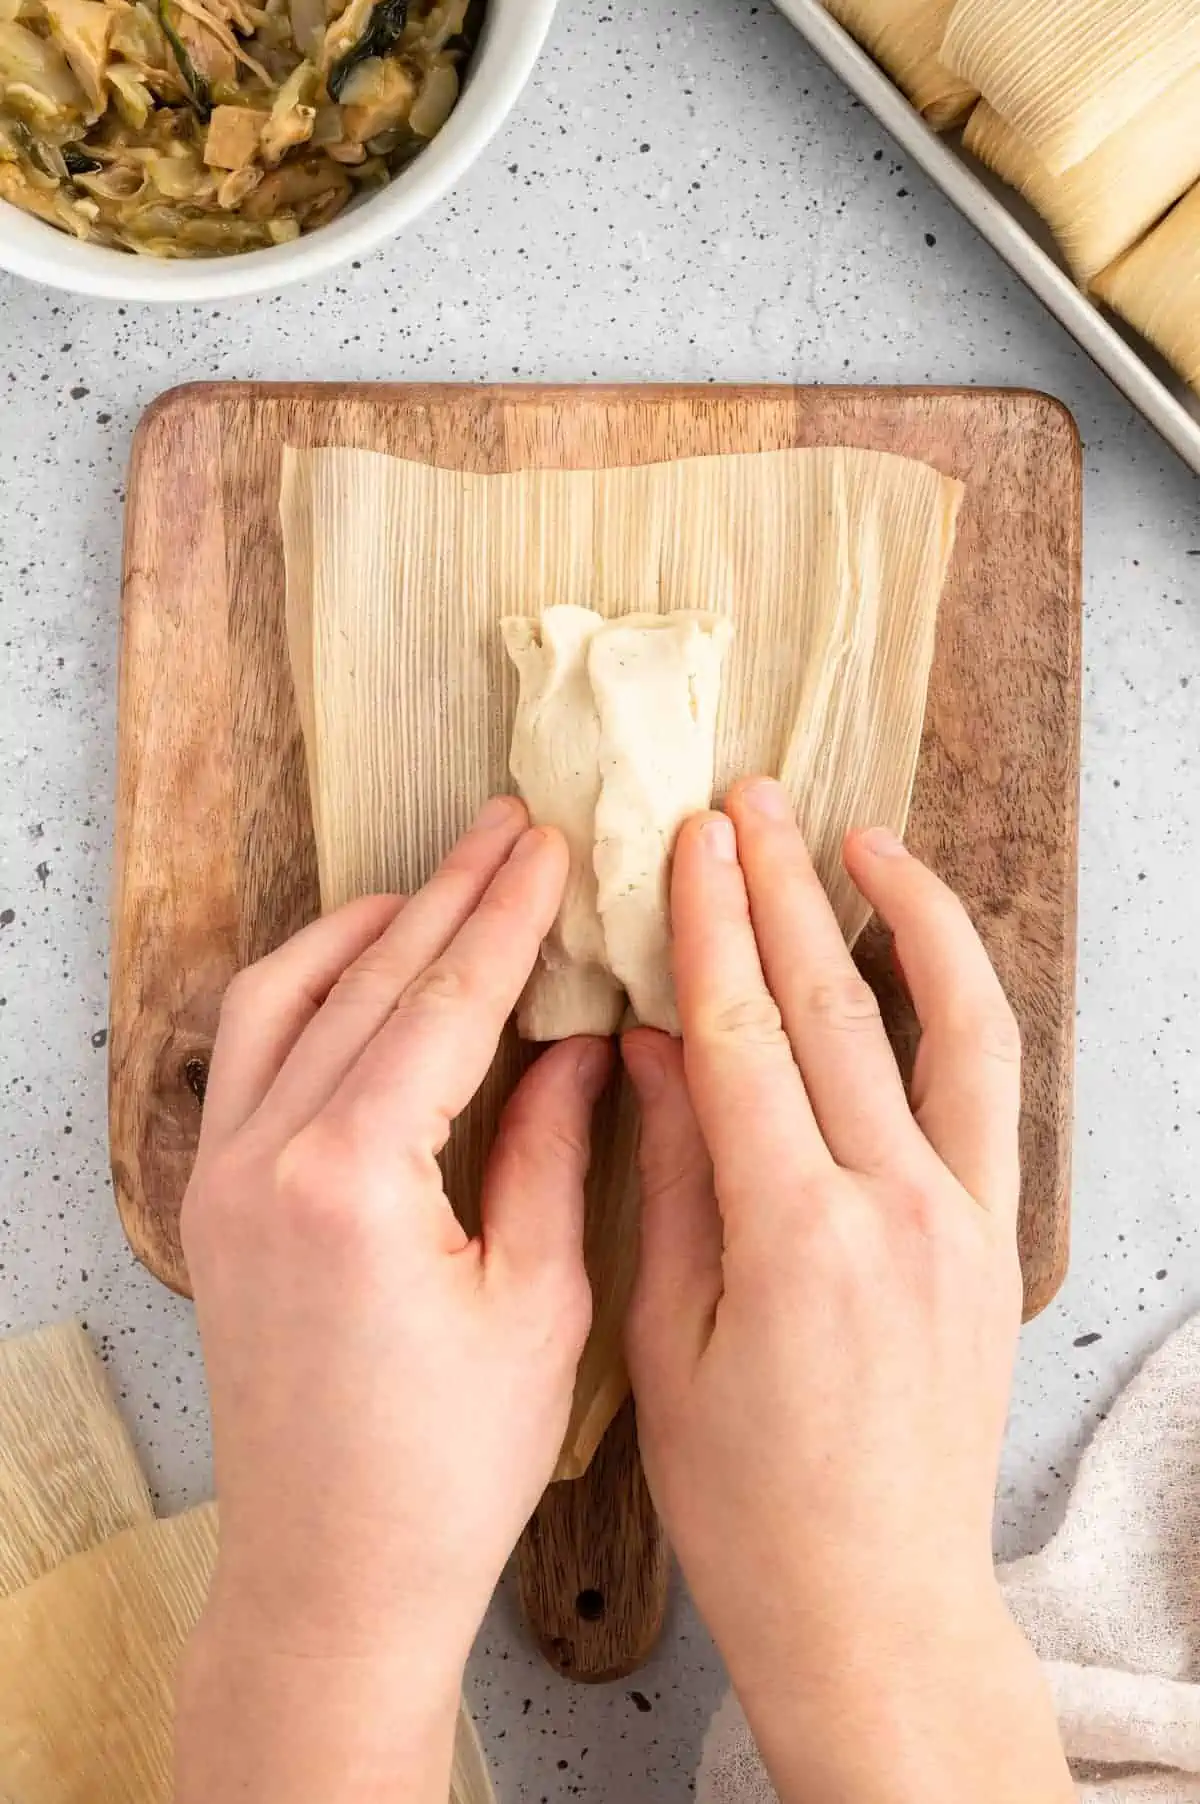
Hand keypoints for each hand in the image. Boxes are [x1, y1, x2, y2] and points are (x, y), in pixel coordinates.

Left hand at [175, 798, 609, 1803]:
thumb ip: (550, 1147)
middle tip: (512, 828)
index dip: (509, 915)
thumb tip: (584, 1039)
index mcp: (354, 1180)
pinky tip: (359, 975)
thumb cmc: (450, 1467)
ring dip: (365, 928)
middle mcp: (267, 1159)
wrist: (334, 1575)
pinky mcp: (216, 1202)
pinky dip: (304, 989)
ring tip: (439, 881)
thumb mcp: (538, 1303)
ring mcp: (225, 1178)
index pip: (445, 1001)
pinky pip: (248, 1054)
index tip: (553, 844)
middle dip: (448, 894)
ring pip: (283, 997)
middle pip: (366, 981)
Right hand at [623, 778, 1071, 1803]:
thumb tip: (655, 1042)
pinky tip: (921, 958)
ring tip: (864, 839)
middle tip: (748, 801)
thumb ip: (675, 1174)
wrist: (878, 1604)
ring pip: (945, 1027)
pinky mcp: (997, 1240)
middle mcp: (897, 1211)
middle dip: (782, 890)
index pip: (745, 1035)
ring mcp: (965, 1221)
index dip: (709, 925)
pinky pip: (990, 1090)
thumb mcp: (670, 1341)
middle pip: (836, 1007)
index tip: (688, 842)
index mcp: (795, 1239)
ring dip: (904, 918)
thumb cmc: (749, 1502)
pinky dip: (960, 1003)